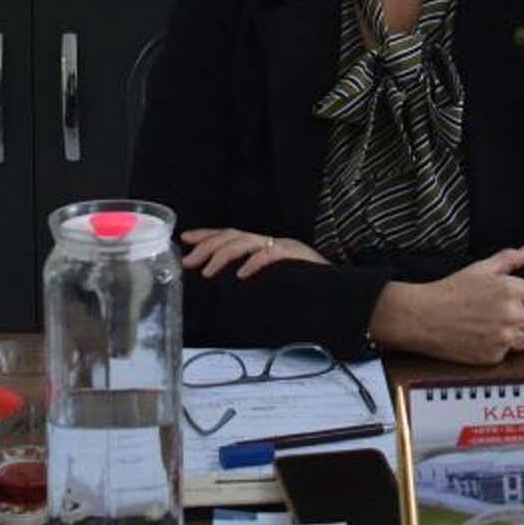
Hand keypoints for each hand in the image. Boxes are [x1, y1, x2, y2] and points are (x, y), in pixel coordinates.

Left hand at [178, 227, 325, 280]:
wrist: (338, 289)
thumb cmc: (304, 287)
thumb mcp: (271, 282)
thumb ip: (251, 279)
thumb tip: (222, 289)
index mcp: (262, 246)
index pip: (230, 235)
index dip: (206, 235)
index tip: (185, 239)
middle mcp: (270, 242)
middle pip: (233, 235)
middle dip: (207, 246)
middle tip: (189, 261)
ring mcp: (283, 247)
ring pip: (247, 241)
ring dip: (224, 255)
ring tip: (208, 271)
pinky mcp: (296, 256)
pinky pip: (272, 255)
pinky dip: (255, 262)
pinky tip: (242, 273)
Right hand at [368, 246, 523, 365]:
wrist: (424, 317)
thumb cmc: (451, 291)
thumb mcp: (480, 268)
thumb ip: (509, 259)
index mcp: (511, 289)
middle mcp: (511, 315)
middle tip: (510, 313)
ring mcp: (503, 338)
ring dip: (517, 335)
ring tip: (494, 326)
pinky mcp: (493, 356)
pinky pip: (509, 353)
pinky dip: (500, 347)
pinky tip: (483, 337)